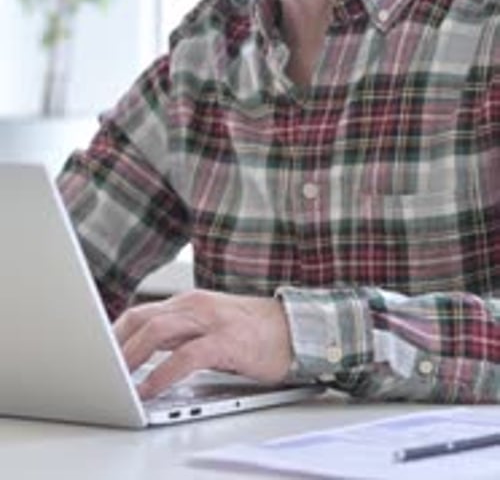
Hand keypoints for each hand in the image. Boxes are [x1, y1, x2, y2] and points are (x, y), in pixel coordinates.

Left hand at [114, 290, 292, 398]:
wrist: (298, 329)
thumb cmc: (254, 333)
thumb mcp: (210, 327)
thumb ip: (181, 335)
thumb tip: (146, 356)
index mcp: (189, 302)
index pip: (140, 313)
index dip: (114, 334)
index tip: (96, 356)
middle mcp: (195, 305)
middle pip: (141, 319)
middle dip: (114, 345)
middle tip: (97, 370)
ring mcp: (211, 321)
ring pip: (157, 331)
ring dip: (131, 357)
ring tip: (116, 380)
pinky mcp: (227, 341)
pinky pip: (186, 356)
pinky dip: (163, 373)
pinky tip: (151, 389)